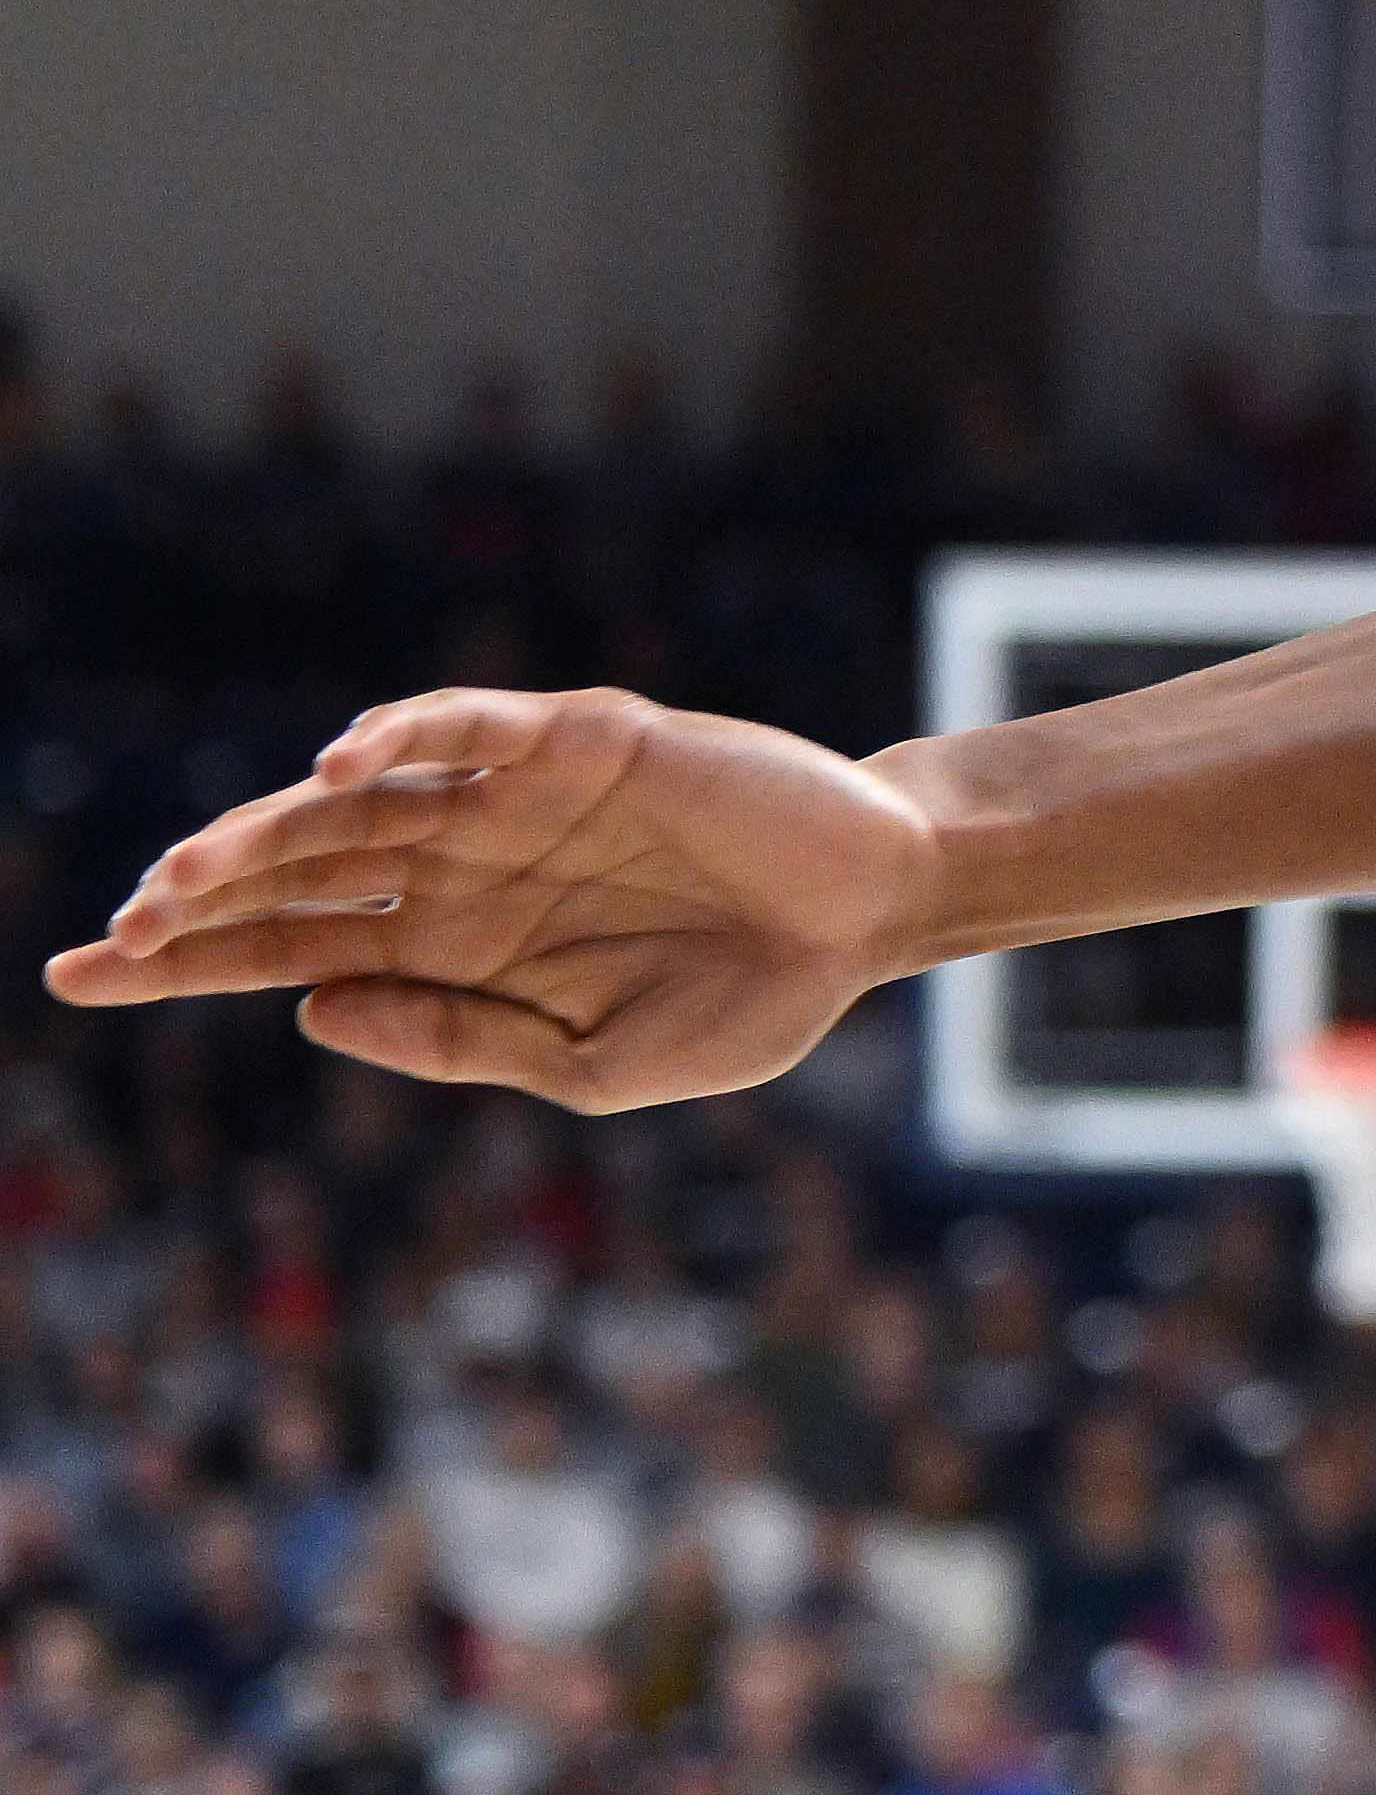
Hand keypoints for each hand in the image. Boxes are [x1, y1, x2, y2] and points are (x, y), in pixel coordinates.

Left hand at [43, 686, 939, 1110]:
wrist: (876, 916)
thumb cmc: (753, 1000)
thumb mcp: (599, 1066)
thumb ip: (461, 1041)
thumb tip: (309, 1008)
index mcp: (456, 947)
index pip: (286, 946)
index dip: (182, 958)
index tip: (78, 975)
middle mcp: (460, 864)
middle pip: (294, 874)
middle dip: (196, 903)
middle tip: (117, 938)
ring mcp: (511, 799)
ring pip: (354, 806)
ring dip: (266, 835)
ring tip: (186, 878)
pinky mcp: (578, 741)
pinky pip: (466, 729)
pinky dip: (403, 736)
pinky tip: (339, 768)